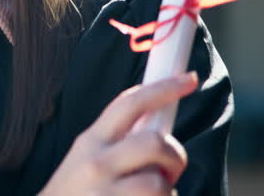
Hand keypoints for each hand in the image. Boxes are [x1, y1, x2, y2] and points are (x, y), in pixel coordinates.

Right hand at [40, 72, 198, 195]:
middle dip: (175, 156)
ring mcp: (106, 192)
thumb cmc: (75, 191)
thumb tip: (157, 126)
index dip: (163, 88)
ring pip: (160, 184)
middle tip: (170, 169)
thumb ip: (115, 141)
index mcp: (90, 141)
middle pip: (155, 143)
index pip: (129, 103)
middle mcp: (96, 163)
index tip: (188, 79)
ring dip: (165, 191)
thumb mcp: (85, 158)